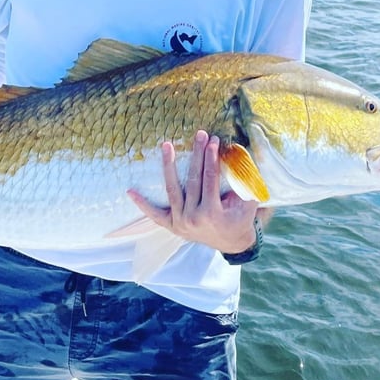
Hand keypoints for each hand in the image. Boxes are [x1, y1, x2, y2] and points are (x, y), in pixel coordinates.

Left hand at [128, 130, 258, 254]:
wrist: (232, 244)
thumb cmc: (241, 219)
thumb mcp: (249, 203)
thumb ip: (248, 182)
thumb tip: (245, 154)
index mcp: (212, 213)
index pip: (210, 179)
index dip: (212, 158)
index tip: (213, 141)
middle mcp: (193, 218)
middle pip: (193, 180)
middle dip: (197, 155)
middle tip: (200, 135)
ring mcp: (180, 222)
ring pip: (172, 190)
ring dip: (169, 166)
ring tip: (167, 145)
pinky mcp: (171, 225)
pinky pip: (154, 214)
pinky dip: (142, 204)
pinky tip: (130, 191)